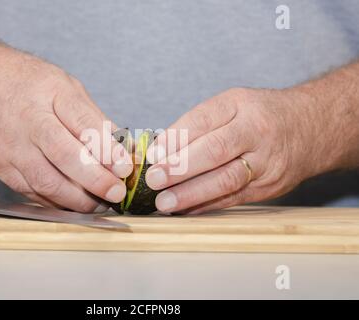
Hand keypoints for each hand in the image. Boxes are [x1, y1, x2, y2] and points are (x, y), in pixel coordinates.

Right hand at [0, 46, 131, 211]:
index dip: (108, 150)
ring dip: (78, 199)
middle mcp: (28, 124)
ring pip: (48, 183)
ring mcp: (11, 149)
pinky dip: (55, 203)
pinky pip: (31, 192)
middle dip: (96, 180)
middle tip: (116, 192)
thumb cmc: (19, 80)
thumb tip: (118, 145)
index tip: (125, 166)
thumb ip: (91, 116)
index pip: (84, 126)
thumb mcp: (62, 84)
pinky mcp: (1, 168)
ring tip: (100, 203)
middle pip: (66, 158)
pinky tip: (73, 204)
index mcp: (49, 96)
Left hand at [146, 87, 331, 213]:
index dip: (175, 138)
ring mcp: (266, 162)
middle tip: (154, 179)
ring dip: (191, 194)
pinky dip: (207, 205)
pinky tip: (185, 210)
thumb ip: (199, 124)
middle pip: (215, 150)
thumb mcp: (232, 105)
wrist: (310, 127)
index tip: (152, 154)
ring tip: (165, 202)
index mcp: (240, 105)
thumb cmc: (260, 115)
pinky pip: (234, 198)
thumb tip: (160, 150)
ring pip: (226, 180)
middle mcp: (256, 132)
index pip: (203, 120)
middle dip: (180, 167)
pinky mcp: (270, 186)